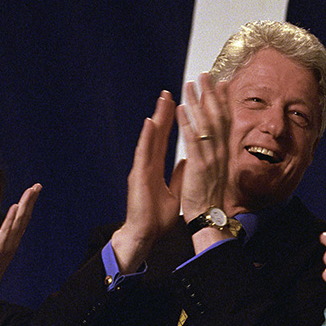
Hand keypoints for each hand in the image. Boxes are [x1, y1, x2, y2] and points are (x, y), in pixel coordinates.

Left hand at [0, 183, 40, 325]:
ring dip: (26, 204)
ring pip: (19, 221)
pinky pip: (6, 230)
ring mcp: (7, 244)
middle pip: (25, 217)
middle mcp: (13, 241)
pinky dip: (12, 218)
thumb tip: (1, 229)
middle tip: (38, 185)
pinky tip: (16, 207)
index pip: (22, 219)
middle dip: (31, 200)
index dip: (28, 204)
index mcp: (12, 240)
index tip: (33, 190)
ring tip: (31, 190)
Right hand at [111, 91, 183, 272]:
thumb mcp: (175, 192)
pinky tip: (150, 123)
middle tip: (168, 92)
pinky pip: (143, 153)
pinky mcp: (139, 176)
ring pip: (150, 139)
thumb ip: (179, 175)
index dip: (172, 122)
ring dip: (156, 118)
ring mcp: (142, 168)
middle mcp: (148, 164)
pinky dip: (147, 138)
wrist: (145, 234)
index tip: (178, 103)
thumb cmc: (156, 217)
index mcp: (157, 167)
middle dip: (163, 113)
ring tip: (162, 100)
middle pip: (158, 134)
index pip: (166, 139)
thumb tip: (187, 161)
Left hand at [177, 74, 232, 251]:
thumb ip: (217, 156)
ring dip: (197, 102)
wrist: (209, 218)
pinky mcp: (198, 165)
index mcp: (223, 153)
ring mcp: (210, 158)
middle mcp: (220, 152)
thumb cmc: (211, 198)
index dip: (223, 101)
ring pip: (205, 124)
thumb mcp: (217, 172)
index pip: (225, 121)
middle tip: (205, 75)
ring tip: (190, 84)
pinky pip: (192, 140)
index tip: (221, 83)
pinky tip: (181, 109)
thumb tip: (217, 145)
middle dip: (211, 94)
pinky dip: (187, 123)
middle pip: (217, 116)